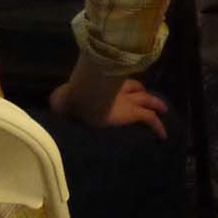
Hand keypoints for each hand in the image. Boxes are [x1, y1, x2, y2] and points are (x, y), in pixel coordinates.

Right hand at [50, 77, 169, 137]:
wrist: (80, 101)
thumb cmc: (69, 99)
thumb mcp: (60, 98)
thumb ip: (61, 99)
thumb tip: (54, 102)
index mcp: (101, 86)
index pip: (114, 82)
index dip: (123, 85)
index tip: (126, 88)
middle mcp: (116, 90)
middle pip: (135, 88)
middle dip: (142, 92)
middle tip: (147, 96)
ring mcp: (127, 101)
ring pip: (147, 100)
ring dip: (156, 104)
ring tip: (163, 109)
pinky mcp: (132, 114)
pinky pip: (150, 119)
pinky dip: (158, 126)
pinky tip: (163, 135)